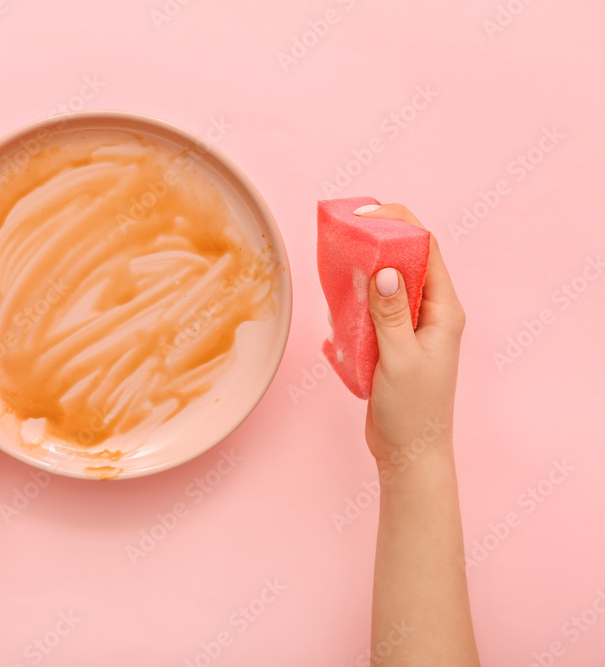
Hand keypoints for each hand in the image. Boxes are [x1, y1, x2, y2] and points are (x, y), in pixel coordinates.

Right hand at [357, 204, 466, 470]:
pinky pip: (370, 313)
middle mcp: (429, 313)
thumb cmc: (412, 410)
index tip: (367, 215)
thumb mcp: (399, 358)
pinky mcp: (390, 343)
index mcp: (443, 311)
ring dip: (359, 279)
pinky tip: (335, 318)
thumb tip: (385, 269)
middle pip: (404, 262)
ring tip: (335, 276)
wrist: (408, 452)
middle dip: (376, 245)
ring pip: (383, 286)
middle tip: (344, 234)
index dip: (401, 225)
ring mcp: (409, 328)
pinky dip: (351, 309)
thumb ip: (391, 313)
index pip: (427, 250)